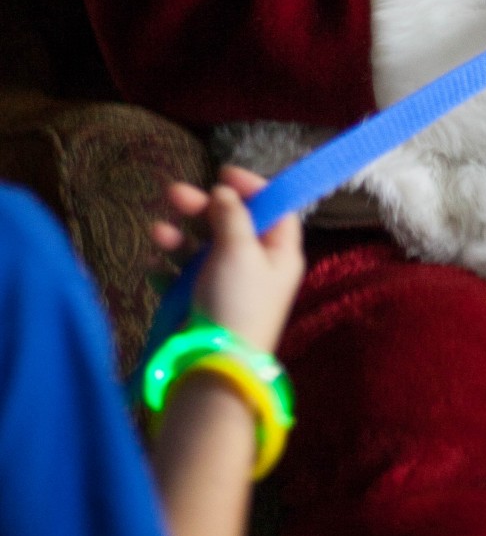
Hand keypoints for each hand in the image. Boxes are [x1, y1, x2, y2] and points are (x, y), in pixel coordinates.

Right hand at [152, 165, 304, 357]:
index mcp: (280, 253)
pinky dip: (169, 271)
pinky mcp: (203, 305)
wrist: (214, 362)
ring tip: (158, 233)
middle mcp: (258, 268)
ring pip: (203, 250)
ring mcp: (229, 287)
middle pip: (232, 225)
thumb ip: (232, 215)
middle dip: (202, 208)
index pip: (275, 209)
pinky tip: (155, 269)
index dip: (252, 188)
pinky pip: (184, 279)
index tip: (223, 173)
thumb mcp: (239, 249)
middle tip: (173, 193)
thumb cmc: (236, 299)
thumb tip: (225, 192)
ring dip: (179, 238)